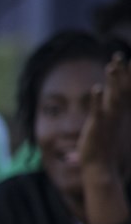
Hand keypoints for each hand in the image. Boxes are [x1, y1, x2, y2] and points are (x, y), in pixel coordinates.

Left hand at [79, 53, 130, 177]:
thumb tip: (110, 118)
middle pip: (122, 89)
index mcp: (122, 114)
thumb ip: (108, 121)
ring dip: (112, 81)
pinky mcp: (97, 127)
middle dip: (122, 72)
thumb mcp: (113, 133)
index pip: (128, 91)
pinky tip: (96, 88)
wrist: (102, 168)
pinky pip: (97, 111)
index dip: (130, 77)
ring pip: (112, 97)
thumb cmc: (107, 151)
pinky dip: (97, 100)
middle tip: (118, 55)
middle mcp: (118, 114)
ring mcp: (109, 120)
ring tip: (111, 66)